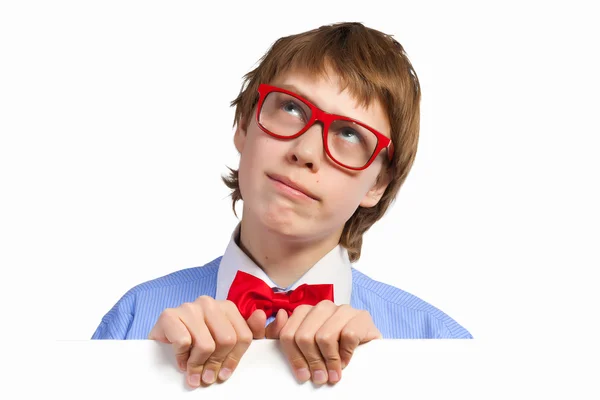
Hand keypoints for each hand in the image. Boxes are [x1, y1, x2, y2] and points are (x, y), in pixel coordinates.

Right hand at [148, 296, 262, 387]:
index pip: (244, 336)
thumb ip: (249, 331)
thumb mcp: (225, 340)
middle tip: (207, 377)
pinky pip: (183, 343)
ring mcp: (189, 307)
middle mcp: (209, 302)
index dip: (234, 360)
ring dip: (198, 364)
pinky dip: (181, 357)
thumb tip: (261, 315)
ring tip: (193, 371)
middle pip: (227, 340)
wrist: (161, 343)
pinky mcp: (169, 315)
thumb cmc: (196, 343)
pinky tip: (180, 359)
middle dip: (216, 364)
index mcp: (226, 307)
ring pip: (206, 345)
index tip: (225, 373)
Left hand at [265, 301, 381, 384]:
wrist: (369, 350)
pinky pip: (348, 336)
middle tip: (320, 377)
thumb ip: (285, 335)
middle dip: (311, 362)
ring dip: (329, 361)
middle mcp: (322, 307)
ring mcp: (342, 309)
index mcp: (305, 312)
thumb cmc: (334, 350)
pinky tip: (347, 360)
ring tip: (334, 373)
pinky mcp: (361, 316)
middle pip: (304, 337)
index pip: (287, 333)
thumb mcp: (306, 346)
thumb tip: (279, 316)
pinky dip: (346, 354)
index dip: (294, 358)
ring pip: (324, 337)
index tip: (303, 375)